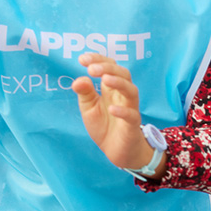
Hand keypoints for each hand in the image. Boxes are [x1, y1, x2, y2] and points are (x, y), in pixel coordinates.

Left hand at [71, 53, 152, 170]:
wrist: (116, 151)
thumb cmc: (104, 125)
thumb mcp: (88, 108)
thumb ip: (84, 93)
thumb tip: (78, 79)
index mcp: (111, 88)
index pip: (109, 67)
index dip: (98, 60)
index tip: (82, 59)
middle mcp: (122, 95)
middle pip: (123, 74)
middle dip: (108, 68)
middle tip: (91, 69)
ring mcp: (129, 109)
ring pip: (131, 90)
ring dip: (119, 83)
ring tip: (105, 79)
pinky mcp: (132, 125)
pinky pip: (132, 115)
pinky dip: (123, 110)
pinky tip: (111, 108)